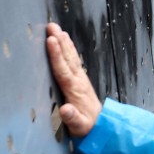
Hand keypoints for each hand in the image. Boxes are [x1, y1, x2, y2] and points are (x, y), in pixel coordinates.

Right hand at [45, 23, 101, 138]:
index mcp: (74, 91)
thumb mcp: (79, 127)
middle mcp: (78, 81)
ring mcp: (81, 80)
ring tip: (57, 29)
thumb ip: (72, 118)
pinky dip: (69, 50)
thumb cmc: (87, 128)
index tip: (50, 40)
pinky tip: (65, 42)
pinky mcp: (81, 80)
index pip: (63, 70)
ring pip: (71, 57)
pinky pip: (73, 61)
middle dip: (59, 42)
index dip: (56, 55)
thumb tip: (65, 110)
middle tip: (51, 26)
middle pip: (67, 58)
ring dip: (64, 42)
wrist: (102, 127)